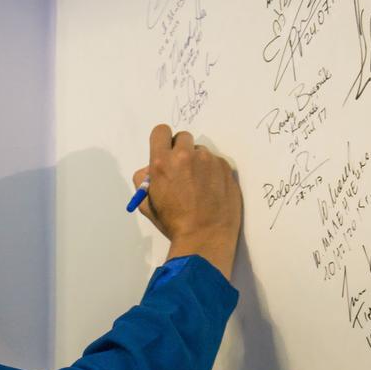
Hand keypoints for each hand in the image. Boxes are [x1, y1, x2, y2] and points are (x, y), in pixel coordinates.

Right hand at [131, 124, 242, 277]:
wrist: (204, 237)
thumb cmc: (174, 223)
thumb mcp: (147, 204)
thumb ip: (144, 181)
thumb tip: (150, 171)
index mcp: (162, 162)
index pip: (160, 132)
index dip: (162, 141)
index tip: (166, 152)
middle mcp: (185, 156)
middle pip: (182, 137)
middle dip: (181, 150)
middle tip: (183, 170)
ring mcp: (208, 160)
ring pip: (201, 152)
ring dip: (198, 163)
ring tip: (199, 187)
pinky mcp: (226, 167)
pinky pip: (216, 163)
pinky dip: (213, 173)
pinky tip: (211, 192)